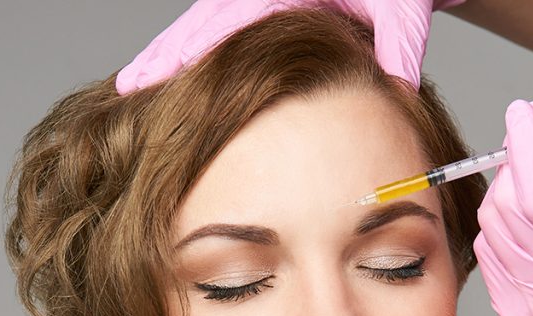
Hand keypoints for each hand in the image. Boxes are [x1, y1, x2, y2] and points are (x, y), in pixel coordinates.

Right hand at [115, 0, 466, 94]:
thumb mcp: (404, 7)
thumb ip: (400, 45)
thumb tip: (400, 89)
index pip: (230, 17)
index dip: (192, 47)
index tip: (161, 72)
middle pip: (202, 19)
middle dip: (165, 52)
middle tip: (128, 85)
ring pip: (203, 20)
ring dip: (170, 50)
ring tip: (136, 79)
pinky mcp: (261, 1)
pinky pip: (217, 22)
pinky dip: (193, 45)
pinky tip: (172, 67)